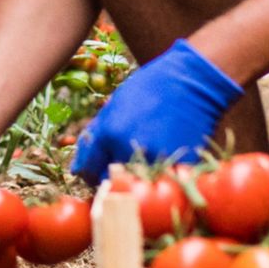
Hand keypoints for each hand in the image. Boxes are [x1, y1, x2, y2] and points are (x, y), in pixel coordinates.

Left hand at [72, 40, 241, 182]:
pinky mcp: (178, 167)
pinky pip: (159, 182)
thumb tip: (76, 169)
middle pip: (109, 183)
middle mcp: (128, 151)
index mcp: (109, 134)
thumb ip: (93, 139)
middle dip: (109, 177)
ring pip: (134, 186)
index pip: (87, 172)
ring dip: (133, 178)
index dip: (89, 172)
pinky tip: (160, 157)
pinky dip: (157, 176)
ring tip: (141, 159)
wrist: (192, 81)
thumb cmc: (150, 88)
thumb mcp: (113, 106)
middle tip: (119, 163)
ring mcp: (154, 161)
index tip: (97, 168)